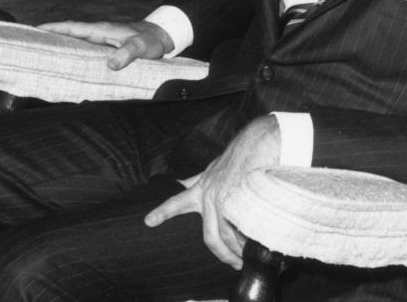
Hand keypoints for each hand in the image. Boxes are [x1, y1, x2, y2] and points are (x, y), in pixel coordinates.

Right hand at [37, 20, 173, 69]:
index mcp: (102, 30)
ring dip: (59, 45)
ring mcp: (100, 40)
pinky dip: (71, 52)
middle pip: (68, 33)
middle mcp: (98, 33)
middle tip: (28, 44)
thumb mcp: (142, 47)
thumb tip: (111, 64)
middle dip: (49, 37)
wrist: (161, 37)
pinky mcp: (104, 48)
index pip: (73, 27)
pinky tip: (65, 63)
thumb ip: (128, 53)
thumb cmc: (151, 41)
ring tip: (39, 55)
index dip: (54, 28)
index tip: (35, 30)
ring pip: (74, 41)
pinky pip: (83, 48)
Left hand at [143, 116, 280, 268]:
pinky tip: (255, 247)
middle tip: (232, 264)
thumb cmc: (238, 155)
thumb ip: (199, 181)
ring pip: (227, 235)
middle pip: (210, 236)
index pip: (176, 202)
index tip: (148, 221)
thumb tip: (183, 183)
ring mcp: (225, 199)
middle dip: (221, 254)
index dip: (162, 213)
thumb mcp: (213, 168)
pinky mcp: (241, 200)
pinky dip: (249, 240)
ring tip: (246, 259)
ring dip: (237, 251)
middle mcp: (209, 195)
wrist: (258, 142)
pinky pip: (243, 228)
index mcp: (201, 188)